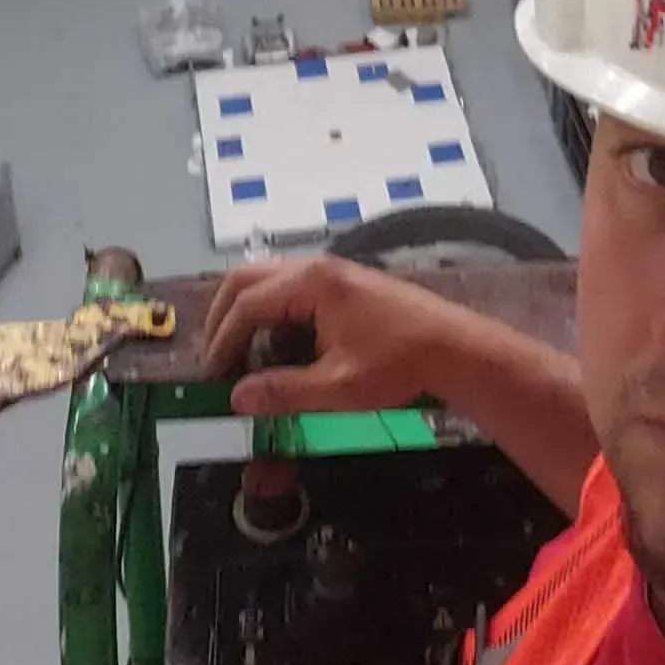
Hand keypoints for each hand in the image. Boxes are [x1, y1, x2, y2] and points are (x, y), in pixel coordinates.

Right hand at [202, 255, 463, 417]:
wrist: (452, 347)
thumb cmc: (397, 365)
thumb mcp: (339, 387)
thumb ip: (284, 392)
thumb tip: (237, 397)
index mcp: (311, 283)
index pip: (247, 303)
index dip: (223, 340)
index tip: (212, 376)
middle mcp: (316, 267)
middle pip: (248, 278)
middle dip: (223, 316)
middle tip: (213, 357)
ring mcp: (331, 272)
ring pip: (268, 279)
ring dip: (245, 311)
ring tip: (236, 352)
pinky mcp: (342, 284)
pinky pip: (289, 287)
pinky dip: (269, 311)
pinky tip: (273, 345)